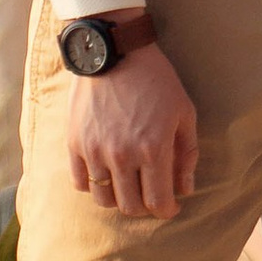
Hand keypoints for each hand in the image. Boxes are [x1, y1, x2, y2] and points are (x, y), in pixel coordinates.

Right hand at [67, 34, 199, 218]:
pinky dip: (93, 185)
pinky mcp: (75, 143)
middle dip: (145, 207)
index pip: (158, 202)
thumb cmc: (156, 80)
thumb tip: (185, 189)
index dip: (167, 210)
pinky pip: (80, 182)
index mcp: (153, 149)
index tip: (171, 206)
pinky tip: (105, 173)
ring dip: (118, 198)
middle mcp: (122, 156)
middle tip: (150, 194)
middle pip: (130, 206)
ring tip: (128, 185)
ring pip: (104, 199)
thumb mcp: (184, 111)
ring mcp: (95, 151)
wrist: (115, 50)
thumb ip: (186, 154)